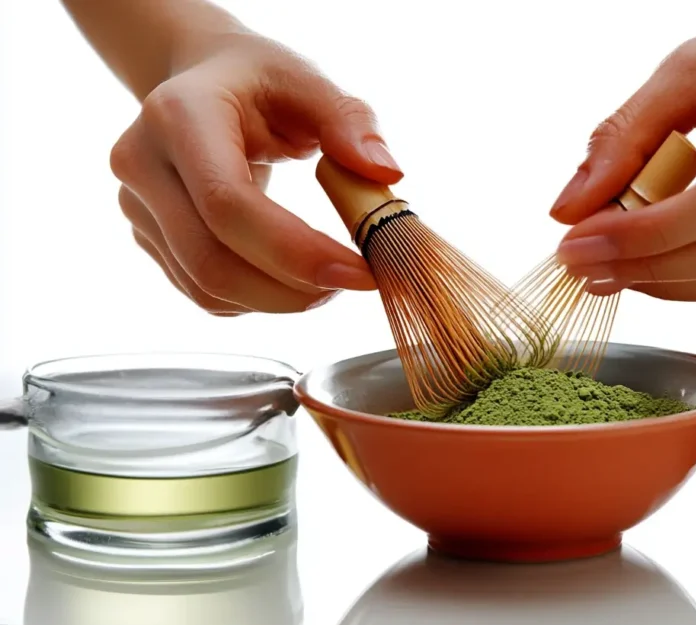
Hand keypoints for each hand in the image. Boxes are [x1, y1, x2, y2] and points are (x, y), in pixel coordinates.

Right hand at [111, 32, 400, 314]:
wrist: (199, 78)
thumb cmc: (257, 79)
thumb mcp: (309, 80)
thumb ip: (350, 121)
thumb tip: (384, 174)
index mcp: (179, 115)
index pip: (228, 205)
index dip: (296, 252)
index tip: (359, 272)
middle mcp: (144, 163)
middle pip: (212, 261)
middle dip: (292, 289)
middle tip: (352, 284)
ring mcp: (137, 206)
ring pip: (206, 288)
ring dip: (278, 300)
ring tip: (328, 280)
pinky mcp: (146, 236)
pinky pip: (202, 292)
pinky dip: (256, 299)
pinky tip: (292, 279)